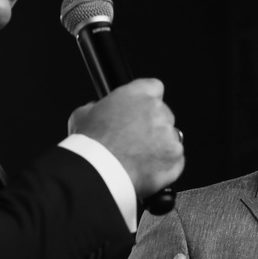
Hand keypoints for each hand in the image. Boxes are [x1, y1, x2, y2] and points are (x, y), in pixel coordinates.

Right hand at [68, 77, 182, 198]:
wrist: (99, 172)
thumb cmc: (91, 145)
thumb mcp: (82, 115)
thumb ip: (96, 107)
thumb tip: (95, 109)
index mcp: (137, 94)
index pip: (153, 87)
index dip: (147, 100)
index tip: (141, 111)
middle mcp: (157, 111)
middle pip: (164, 115)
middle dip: (153, 127)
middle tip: (135, 141)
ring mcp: (169, 134)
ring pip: (170, 138)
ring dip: (159, 147)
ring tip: (138, 159)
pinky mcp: (175, 157)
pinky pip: (175, 160)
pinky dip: (164, 166)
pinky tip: (146, 170)